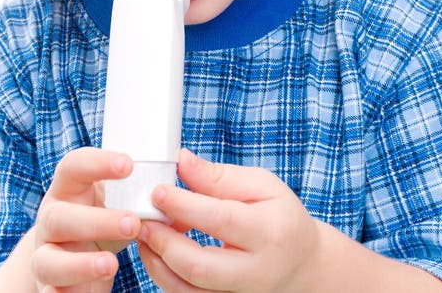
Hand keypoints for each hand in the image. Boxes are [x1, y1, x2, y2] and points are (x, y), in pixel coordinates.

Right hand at [32, 147, 141, 291]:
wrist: (70, 253)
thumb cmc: (102, 216)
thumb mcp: (117, 199)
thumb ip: (144, 195)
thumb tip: (187, 191)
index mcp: (69, 188)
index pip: (74, 166)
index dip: (97, 163)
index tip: (129, 164)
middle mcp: (51, 218)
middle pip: (60, 216)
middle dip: (96, 221)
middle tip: (133, 223)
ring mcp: (45, 253)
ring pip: (48, 260)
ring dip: (80, 264)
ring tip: (112, 265)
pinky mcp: (48, 284)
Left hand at [137, 149, 319, 292]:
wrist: (300, 265)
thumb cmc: (280, 217)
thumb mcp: (262, 186)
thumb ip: (219, 176)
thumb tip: (181, 161)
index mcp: (269, 232)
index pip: (220, 219)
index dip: (183, 205)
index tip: (157, 191)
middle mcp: (255, 273)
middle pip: (199, 266)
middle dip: (163, 241)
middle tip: (141, 219)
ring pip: (188, 291)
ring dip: (157, 262)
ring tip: (145, 233)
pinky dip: (166, 276)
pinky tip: (158, 251)